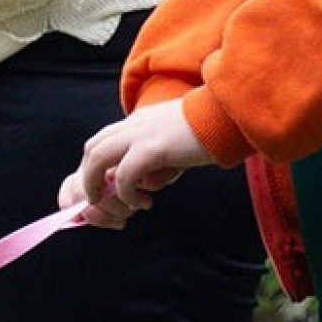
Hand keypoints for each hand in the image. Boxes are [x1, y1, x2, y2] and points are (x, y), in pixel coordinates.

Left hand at [59, 99, 210, 227]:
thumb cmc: (210, 134)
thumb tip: (145, 187)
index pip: (100, 143)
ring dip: (97, 187)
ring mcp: (141, 133)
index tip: (97, 193)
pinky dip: (127, 194)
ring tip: (112, 206)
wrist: (233, 116)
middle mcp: (134, 125)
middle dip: (88, 180)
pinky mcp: (153, 147)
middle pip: (91, 150)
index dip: (92, 170)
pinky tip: (143, 203)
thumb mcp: (175, 148)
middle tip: (100, 202)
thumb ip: (155, 165)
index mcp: (138, 122)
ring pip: (97, 159)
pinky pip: (124, 175)